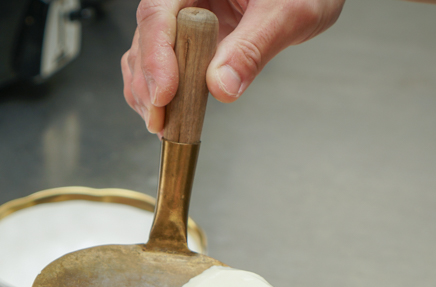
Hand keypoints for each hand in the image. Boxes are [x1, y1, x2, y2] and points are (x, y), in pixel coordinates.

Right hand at [122, 0, 345, 133]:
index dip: (155, 56)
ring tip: (164, 126)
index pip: (158, 11)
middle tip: (161, 122)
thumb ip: (254, 47)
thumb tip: (221, 86)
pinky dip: (163, 93)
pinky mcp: (191, 39)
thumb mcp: (288, 13)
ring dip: (149, 92)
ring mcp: (185, 16)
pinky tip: (171, 116)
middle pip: (147, 36)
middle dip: (148, 82)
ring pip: (147, 52)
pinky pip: (165, 64)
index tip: (164, 94)